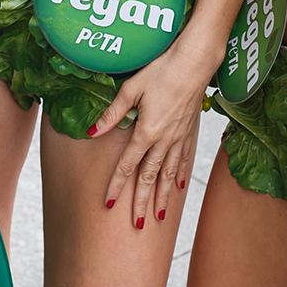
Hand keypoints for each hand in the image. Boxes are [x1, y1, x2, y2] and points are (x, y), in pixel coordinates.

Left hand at [90, 44, 208, 230]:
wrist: (195, 62)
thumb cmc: (161, 70)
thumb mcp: (131, 89)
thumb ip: (112, 113)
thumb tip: (92, 131)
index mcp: (147, 131)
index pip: (127, 165)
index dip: (117, 186)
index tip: (109, 204)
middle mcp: (164, 140)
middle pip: (149, 177)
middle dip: (141, 202)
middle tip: (136, 224)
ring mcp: (179, 137)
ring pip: (168, 174)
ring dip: (162, 196)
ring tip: (158, 217)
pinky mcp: (189, 131)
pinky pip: (183, 160)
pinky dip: (179, 175)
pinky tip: (177, 186)